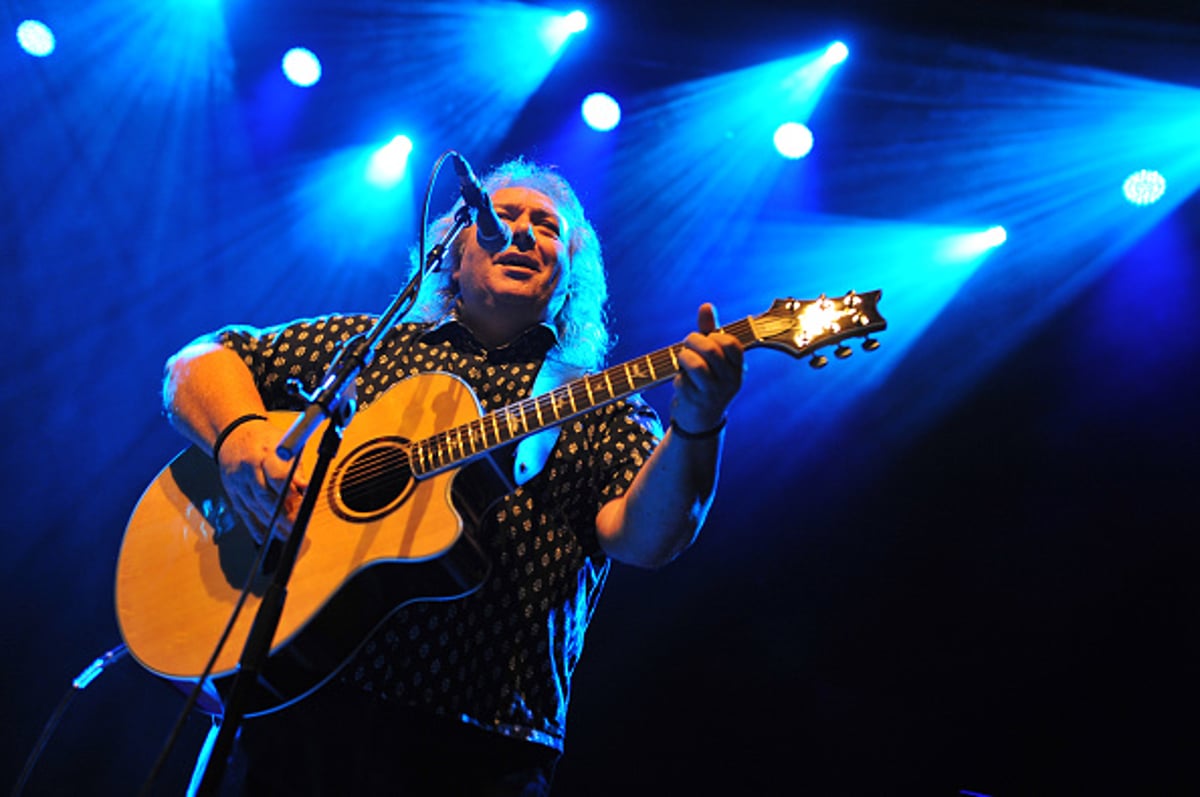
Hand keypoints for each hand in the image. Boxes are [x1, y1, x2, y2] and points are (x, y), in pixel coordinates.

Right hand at [215, 418, 307, 543]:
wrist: (233, 434)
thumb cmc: (263, 439)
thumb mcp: (283, 445)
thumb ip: (295, 468)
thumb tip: (306, 487)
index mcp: (264, 455)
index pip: (277, 477)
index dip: (290, 493)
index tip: (301, 502)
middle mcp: (248, 470)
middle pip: (265, 497)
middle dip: (282, 515)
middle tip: (296, 526)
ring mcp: (238, 482)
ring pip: (254, 508)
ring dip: (271, 524)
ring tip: (286, 534)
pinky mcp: (232, 492)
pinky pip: (243, 512)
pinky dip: (253, 526)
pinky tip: (264, 537)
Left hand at [670, 303, 743, 434]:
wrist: (700, 420)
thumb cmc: (706, 381)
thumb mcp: (712, 358)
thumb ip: (709, 331)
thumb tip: (706, 305)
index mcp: (739, 368)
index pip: (731, 343)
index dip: (714, 336)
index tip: (707, 338)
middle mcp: (731, 381)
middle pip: (711, 350)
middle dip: (693, 341)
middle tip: (687, 344)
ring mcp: (714, 393)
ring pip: (696, 364)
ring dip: (683, 356)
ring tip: (682, 358)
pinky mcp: (696, 402)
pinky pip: (682, 379)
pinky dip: (677, 376)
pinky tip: (681, 380)